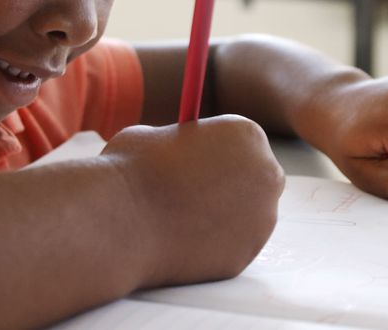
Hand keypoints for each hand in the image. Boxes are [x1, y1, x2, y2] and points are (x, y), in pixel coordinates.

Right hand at [102, 115, 284, 286]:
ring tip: (181, 216)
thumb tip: (181, 149)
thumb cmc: (134, 170)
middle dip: (235, 183)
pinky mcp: (245, 254)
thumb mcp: (157, 136)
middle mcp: (266, 174)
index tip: (200, 160)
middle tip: (201, 190)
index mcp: (247, 134)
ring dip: (224, 215)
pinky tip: (182, 239)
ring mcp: (261, 218)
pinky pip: (231, 246)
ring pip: (247, 215)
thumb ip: (183, 143)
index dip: (219, 151)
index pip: (244, 141)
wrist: (121, 220)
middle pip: (258, 176)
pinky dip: (212, 244)